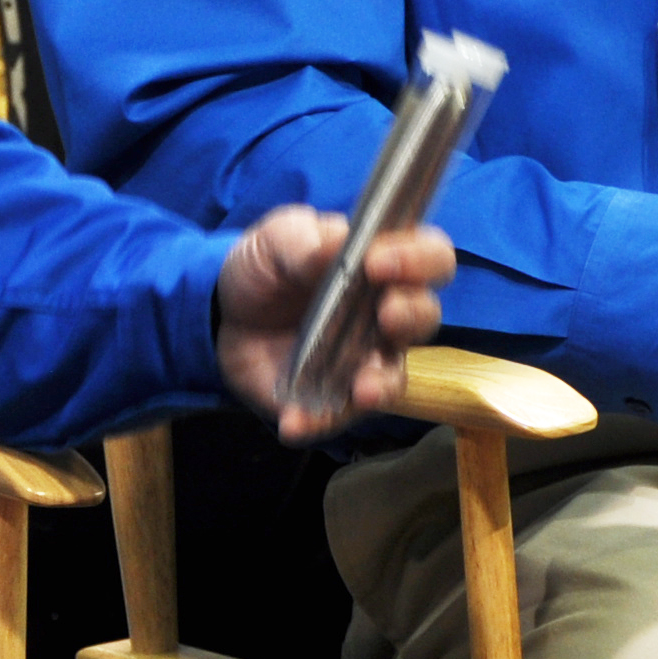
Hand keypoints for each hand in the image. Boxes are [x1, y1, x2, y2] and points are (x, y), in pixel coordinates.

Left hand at [215, 206, 451, 441]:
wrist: (227, 315)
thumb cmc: (269, 268)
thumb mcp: (276, 238)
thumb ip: (303, 237)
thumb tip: (335, 243)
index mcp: (383, 265)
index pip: (430, 258)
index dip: (418, 259)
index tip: (378, 262)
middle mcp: (386, 315)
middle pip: (425, 316)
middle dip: (412, 314)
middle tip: (385, 312)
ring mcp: (364, 360)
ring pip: (395, 376)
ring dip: (383, 382)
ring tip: (362, 387)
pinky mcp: (335, 397)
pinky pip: (338, 416)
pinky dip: (319, 421)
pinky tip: (294, 421)